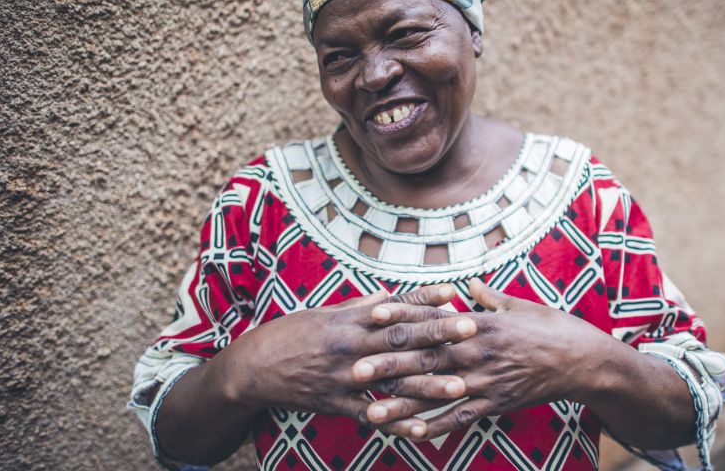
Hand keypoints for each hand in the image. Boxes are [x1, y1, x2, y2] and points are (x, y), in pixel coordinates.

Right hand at [215, 284, 476, 428]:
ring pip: (392, 380)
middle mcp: (351, 346)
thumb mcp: (323, 312)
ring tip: (460, 383)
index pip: (394, 309)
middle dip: (438, 335)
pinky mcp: (336, 403)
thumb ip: (359, 306)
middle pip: (401, 339)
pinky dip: (397, 424)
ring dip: (428, 383)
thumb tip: (389, 295)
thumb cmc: (290, 334)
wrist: (252, 367)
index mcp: (349, 320)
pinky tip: (423, 429)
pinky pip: (371, 416)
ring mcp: (345, 377)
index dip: (424, 302)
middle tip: (472, 331)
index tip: (454, 296)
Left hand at [352, 278, 609, 440]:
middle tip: (355, 371)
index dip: (402, 318)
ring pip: (438, 394)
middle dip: (389, 365)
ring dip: (403, 404)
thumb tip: (468, 284)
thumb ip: (489, 298)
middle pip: (426, 359)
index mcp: (480, 323)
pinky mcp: (496, 403)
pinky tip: (411, 435)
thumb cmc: (553, 328)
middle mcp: (479, 352)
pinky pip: (461, 418)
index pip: (434, 319)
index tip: (371, 317)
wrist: (585, 361)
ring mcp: (486, 380)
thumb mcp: (520, 305)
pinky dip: (436, 427)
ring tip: (371, 412)